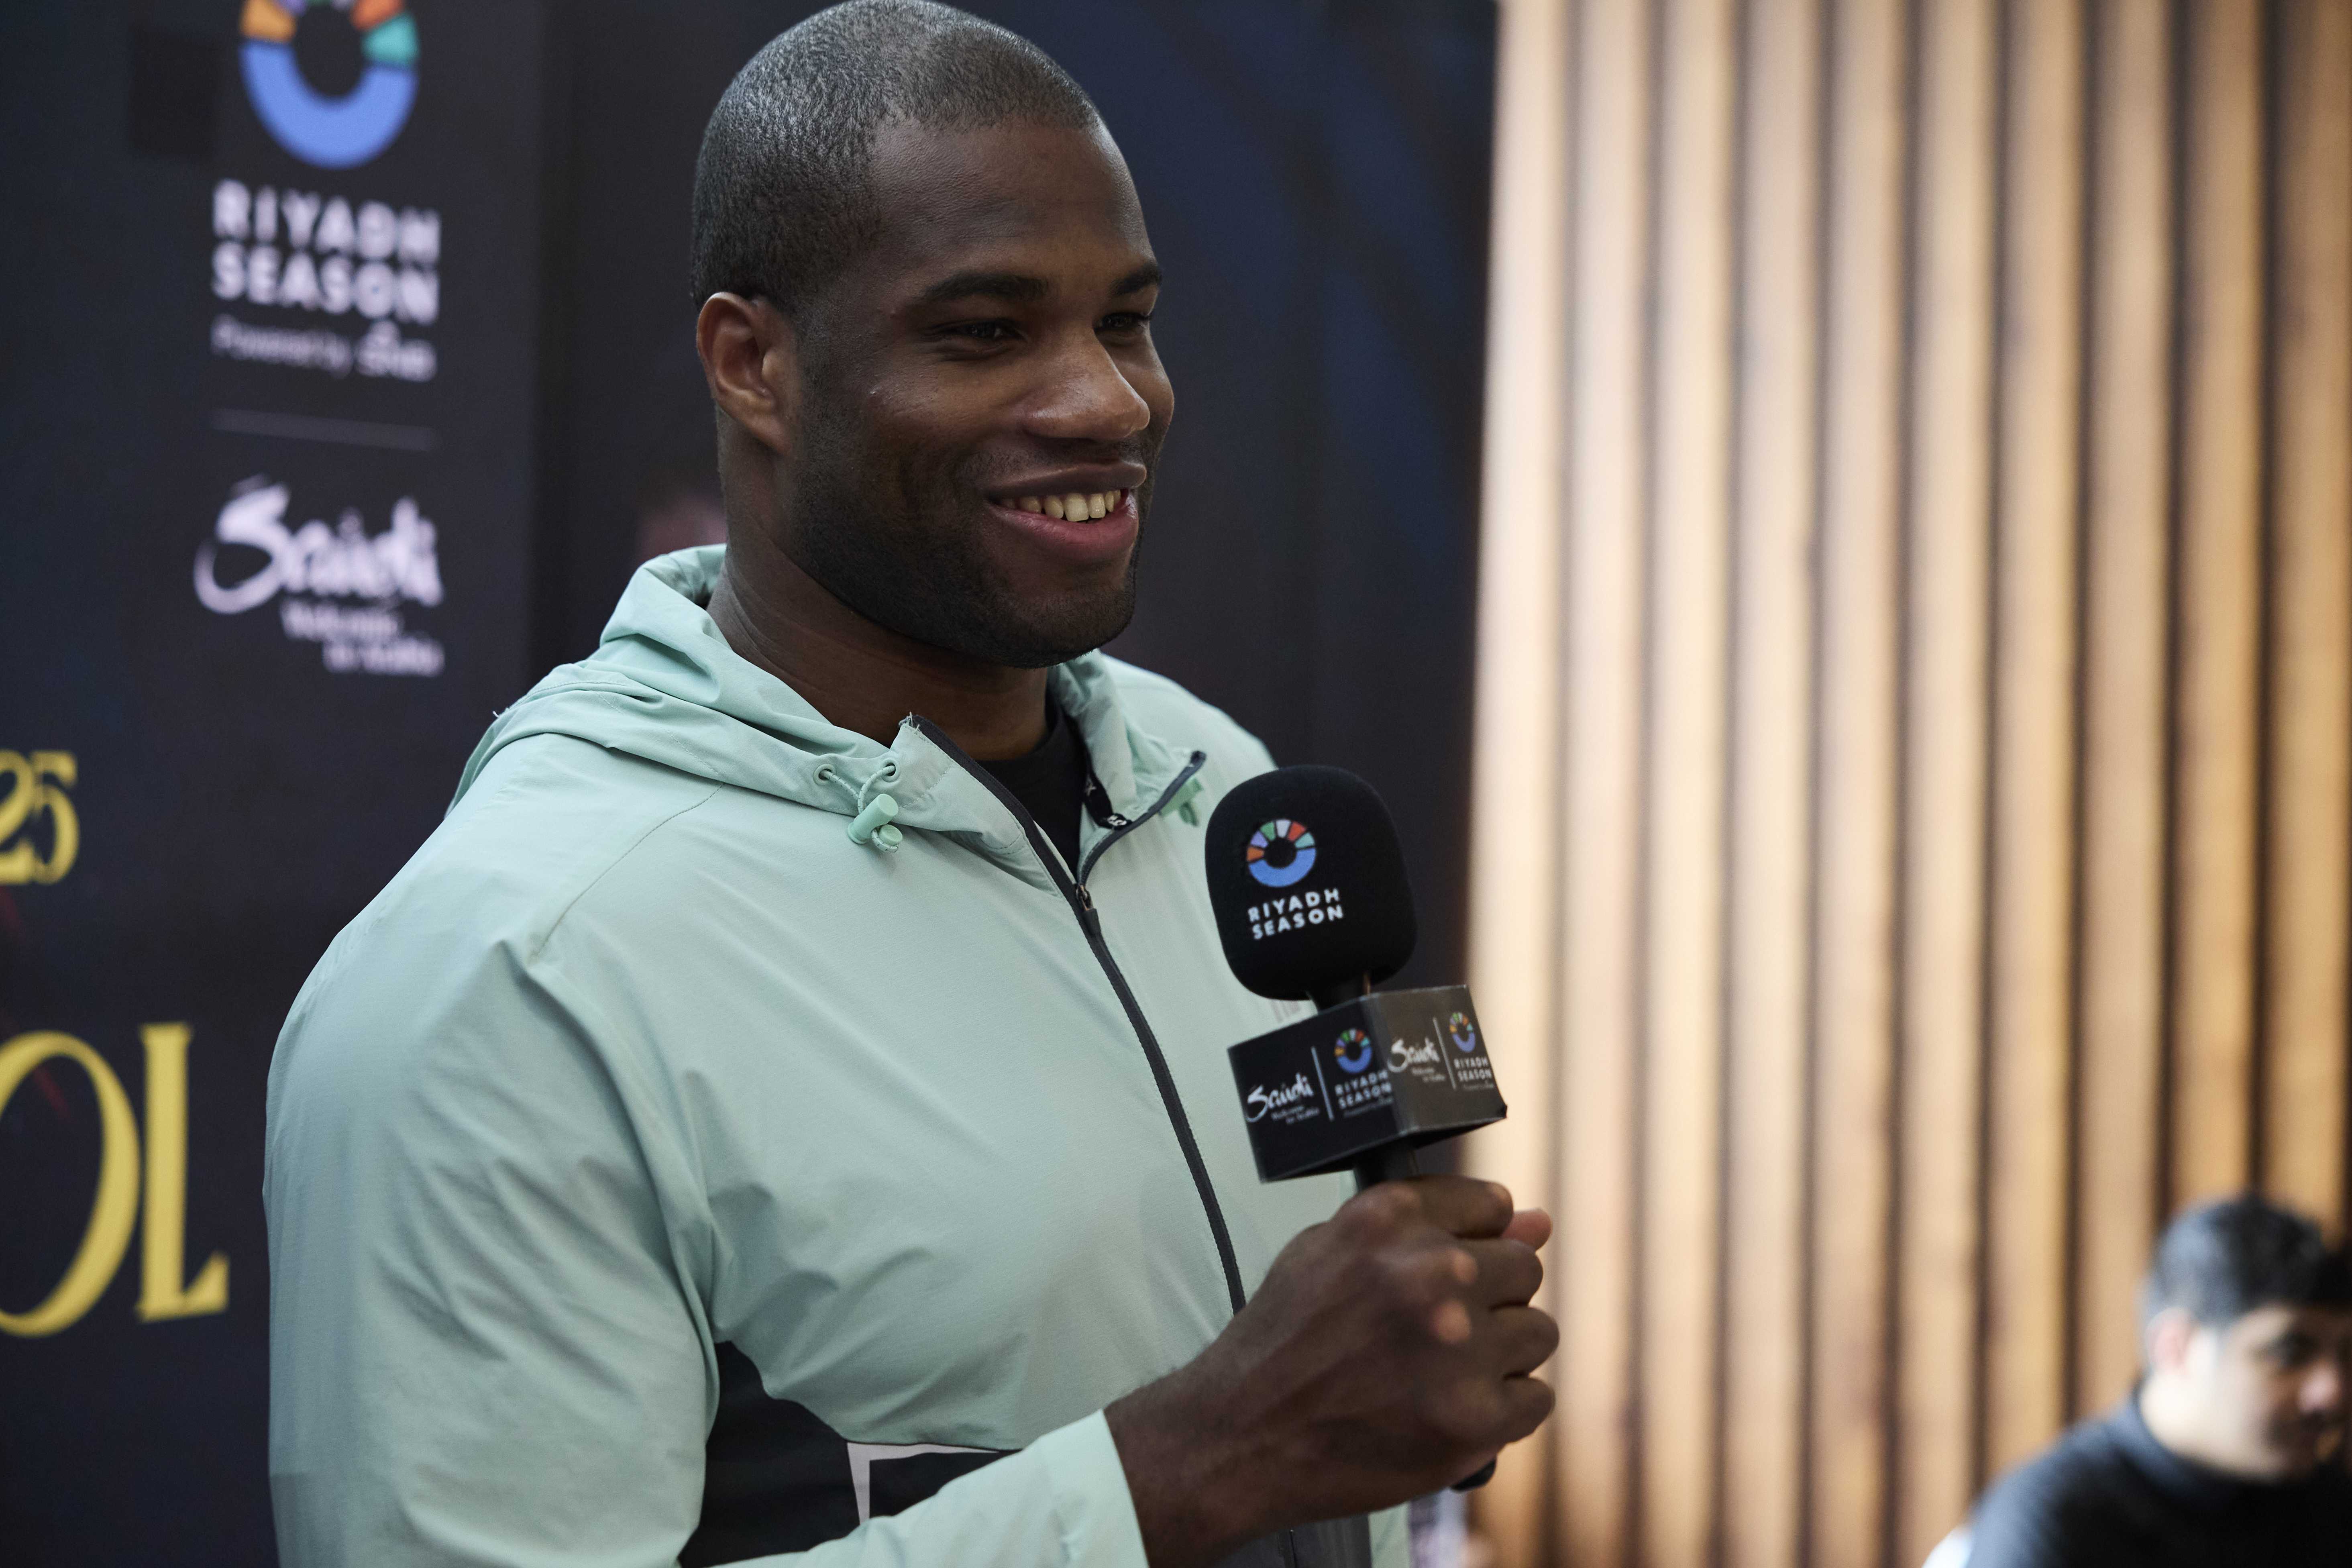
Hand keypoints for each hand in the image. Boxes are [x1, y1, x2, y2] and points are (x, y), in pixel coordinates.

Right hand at [1105, 1177, 1555, 1566]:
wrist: (1242, 1436)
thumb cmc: (1286, 1345)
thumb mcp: (1333, 1253)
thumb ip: (1433, 1228)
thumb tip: (1535, 1219)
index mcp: (1391, 1220)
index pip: (1492, 1205)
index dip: (1475, 1242)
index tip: (1457, 1270)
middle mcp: (1430, 1273)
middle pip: (1521, 1268)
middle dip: (1489, 1300)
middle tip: (1437, 1335)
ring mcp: (1459, 1347)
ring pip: (1537, 1333)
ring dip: (1499, 1356)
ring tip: (1439, 1375)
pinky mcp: (1475, 1417)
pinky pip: (1536, 1398)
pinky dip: (1502, 1411)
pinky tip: (1450, 1411)